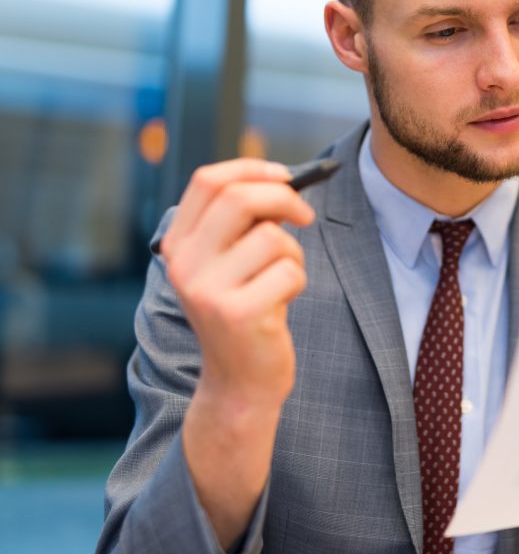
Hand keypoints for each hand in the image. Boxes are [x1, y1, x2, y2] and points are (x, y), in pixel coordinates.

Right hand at [159, 158, 314, 407]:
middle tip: (306, 216)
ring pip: (273, 238)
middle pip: (240, 198)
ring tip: (281, 281)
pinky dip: (297, 281)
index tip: (284, 175)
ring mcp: (208, 290)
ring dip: (293, 255)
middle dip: (285, 198)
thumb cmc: (244, 312)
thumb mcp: (230, 265)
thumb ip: (243, 224)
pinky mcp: (239, 313)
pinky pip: (289, 271)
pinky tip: (281, 304)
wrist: (238, 384)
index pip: (208, 181)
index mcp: (177, 245)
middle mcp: (184, 265)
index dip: (251, 169)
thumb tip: (282, 180)